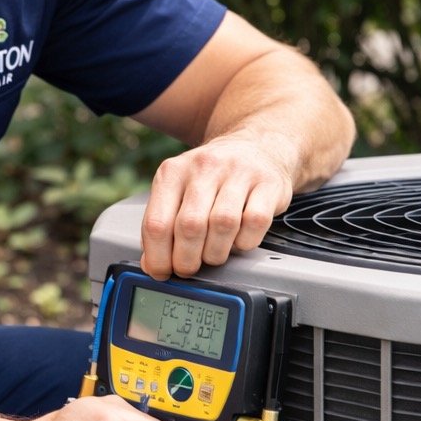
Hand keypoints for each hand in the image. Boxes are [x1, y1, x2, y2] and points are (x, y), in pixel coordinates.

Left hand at [140, 133, 293, 276]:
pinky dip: (245, 241)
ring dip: (216, 252)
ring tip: (213, 255)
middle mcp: (205, 167)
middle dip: (186, 259)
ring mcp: (239, 172)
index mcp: (174, 171)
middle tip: (188, 268)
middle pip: (190, 226)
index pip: (157, 222)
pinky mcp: (268, 183)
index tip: (161, 272)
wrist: (256, 148)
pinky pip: (255, 222)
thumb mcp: (179, 191)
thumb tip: (152, 265)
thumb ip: (163, 224)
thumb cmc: (212, 178)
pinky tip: (238, 240)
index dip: (158, 257)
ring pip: (223, 224)